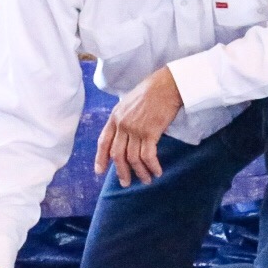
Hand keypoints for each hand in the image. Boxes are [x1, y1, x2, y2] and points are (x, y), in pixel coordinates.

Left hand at [95, 66, 183, 187]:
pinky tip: (157, 171)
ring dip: (140, 172)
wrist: (167, 84)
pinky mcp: (151, 132)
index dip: (100, 158)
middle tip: (126, 183)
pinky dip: (152, 166)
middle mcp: (122, 125)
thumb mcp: (128, 102)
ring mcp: (136, 129)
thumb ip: (123, 118)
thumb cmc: (151, 91)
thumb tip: (125, 136)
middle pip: (117, 155)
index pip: (103, 142)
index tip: (100, 171)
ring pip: (133, 158)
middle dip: (122, 171)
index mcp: (115, 117)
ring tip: (147, 180)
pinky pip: (148, 156)